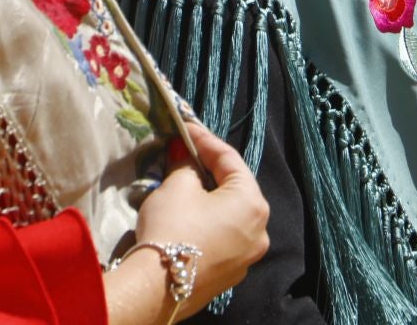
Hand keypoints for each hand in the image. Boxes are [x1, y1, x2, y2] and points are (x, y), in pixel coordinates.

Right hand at [129, 122, 269, 318]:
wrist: (156, 288)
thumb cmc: (173, 226)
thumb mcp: (177, 186)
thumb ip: (185, 163)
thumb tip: (183, 150)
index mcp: (253, 202)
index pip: (230, 159)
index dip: (204, 140)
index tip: (185, 127)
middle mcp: (260, 230)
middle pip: (234, 188)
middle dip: (208, 169)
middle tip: (185, 152)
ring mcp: (247, 256)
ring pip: (229, 215)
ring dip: (209, 197)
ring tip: (185, 182)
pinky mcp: (229, 274)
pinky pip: (222, 238)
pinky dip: (208, 223)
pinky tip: (188, 217)